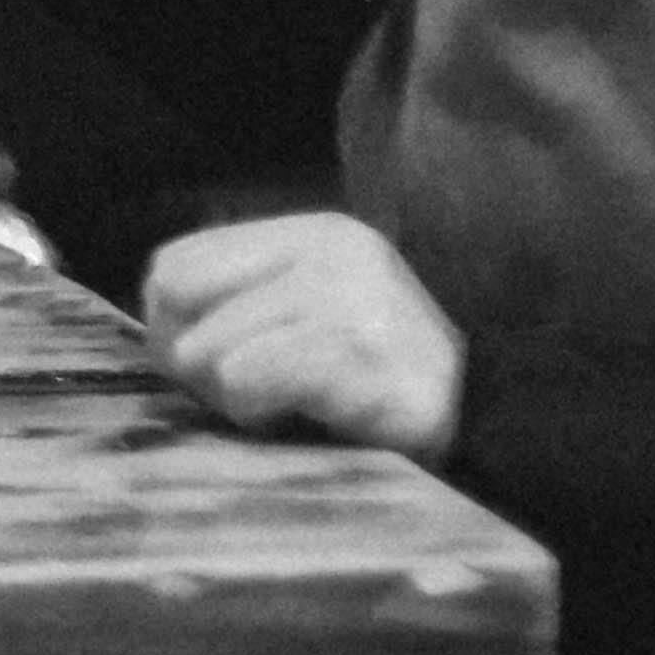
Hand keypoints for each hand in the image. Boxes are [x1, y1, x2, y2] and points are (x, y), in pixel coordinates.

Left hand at [135, 214, 464, 462]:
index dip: (170, 326)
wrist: (493, 416)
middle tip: (254, 398)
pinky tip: (314, 419)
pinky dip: (265, 414)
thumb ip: (243, 306)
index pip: (176, 265)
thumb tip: (160, 331)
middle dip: (197, 368)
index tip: (207, 369)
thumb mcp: (314, 317)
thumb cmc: (384, 384)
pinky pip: (248, 382)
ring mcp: (345, 296)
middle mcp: (328, 251)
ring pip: (208, 351)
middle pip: (179, 305)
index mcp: (312, 235)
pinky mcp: (355, 350)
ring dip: (237, 402)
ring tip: (296, 408)